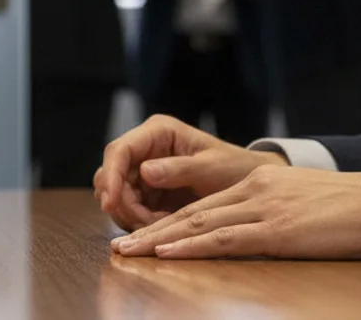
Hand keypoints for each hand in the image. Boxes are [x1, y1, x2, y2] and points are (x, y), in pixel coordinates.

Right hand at [92, 115, 286, 230]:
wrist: (249, 184)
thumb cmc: (235, 168)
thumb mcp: (212, 167)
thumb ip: (179, 168)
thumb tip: (145, 171)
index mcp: (158, 132)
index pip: (120, 150)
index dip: (111, 176)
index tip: (111, 203)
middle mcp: (144, 148)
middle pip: (111, 174)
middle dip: (122, 202)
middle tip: (145, 223)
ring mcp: (142, 170)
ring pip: (117, 194)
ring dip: (130, 214)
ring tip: (160, 225)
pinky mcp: (146, 191)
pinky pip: (129, 208)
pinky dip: (139, 221)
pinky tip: (161, 227)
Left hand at [113, 165, 360, 259]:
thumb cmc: (350, 209)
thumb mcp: (301, 202)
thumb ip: (271, 212)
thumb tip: (252, 232)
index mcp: (257, 186)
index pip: (201, 206)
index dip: (167, 223)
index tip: (139, 236)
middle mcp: (252, 193)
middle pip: (190, 215)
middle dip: (150, 232)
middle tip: (119, 246)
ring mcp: (262, 210)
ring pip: (198, 225)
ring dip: (158, 241)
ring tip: (128, 251)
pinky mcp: (277, 229)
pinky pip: (225, 238)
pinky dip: (192, 246)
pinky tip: (167, 252)